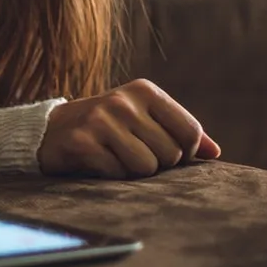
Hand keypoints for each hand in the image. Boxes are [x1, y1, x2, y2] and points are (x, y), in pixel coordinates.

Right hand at [37, 79, 220, 178]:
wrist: (51, 131)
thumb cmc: (108, 129)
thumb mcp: (144, 120)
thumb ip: (179, 133)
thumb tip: (214, 153)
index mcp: (145, 91)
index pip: (190, 132)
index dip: (184, 154)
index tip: (164, 153)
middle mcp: (124, 101)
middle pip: (170, 154)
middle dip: (156, 164)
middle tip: (131, 154)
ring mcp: (101, 119)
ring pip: (146, 167)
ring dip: (133, 172)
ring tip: (115, 157)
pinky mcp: (82, 141)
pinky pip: (118, 173)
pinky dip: (110, 175)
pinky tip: (97, 162)